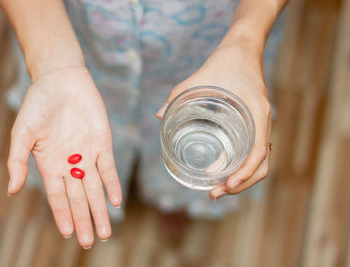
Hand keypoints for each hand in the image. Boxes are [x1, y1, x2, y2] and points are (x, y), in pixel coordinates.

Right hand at [7, 66, 121, 247]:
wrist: (61, 80)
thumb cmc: (37, 105)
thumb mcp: (22, 133)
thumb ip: (17, 161)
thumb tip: (10, 191)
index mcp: (50, 165)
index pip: (58, 197)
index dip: (63, 215)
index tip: (70, 234)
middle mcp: (71, 164)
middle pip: (79, 198)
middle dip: (85, 220)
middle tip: (90, 241)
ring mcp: (88, 155)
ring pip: (96, 188)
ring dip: (100, 209)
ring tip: (106, 231)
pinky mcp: (103, 142)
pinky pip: (109, 167)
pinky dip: (112, 184)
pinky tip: (115, 201)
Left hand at [157, 40, 270, 200]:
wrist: (243, 50)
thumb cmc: (224, 63)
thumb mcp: (199, 78)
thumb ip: (178, 95)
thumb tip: (159, 115)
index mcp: (256, 114)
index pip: (259, 154)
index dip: (244, 174)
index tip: (226, 186)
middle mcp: (263, 123)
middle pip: (261, 166)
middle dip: (240, 185)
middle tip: (215, 194)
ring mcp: (261, 125)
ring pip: (260, 162)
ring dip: (242, 180)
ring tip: (219, 189)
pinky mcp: (255, 125)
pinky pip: (254, 152)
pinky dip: (242, 167)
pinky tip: (224, 171)